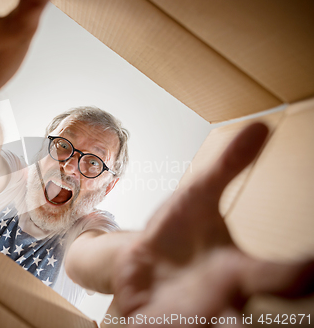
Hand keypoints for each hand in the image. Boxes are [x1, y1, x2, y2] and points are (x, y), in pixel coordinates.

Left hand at [112, 123, 313, 325]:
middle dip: (240, 318)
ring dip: (198, 326)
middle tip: (236, 317)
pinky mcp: (155, 323)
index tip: (312, 268)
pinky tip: (137, 325)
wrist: (138, 259)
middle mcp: (218, 300)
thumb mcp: (198, 195)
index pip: (277, 276)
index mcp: (236, 271)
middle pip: (239, 315)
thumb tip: (260, 125)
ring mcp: (186, 317)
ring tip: (194, 321)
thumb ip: (228, 167)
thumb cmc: (177, 231)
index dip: (297, 274)